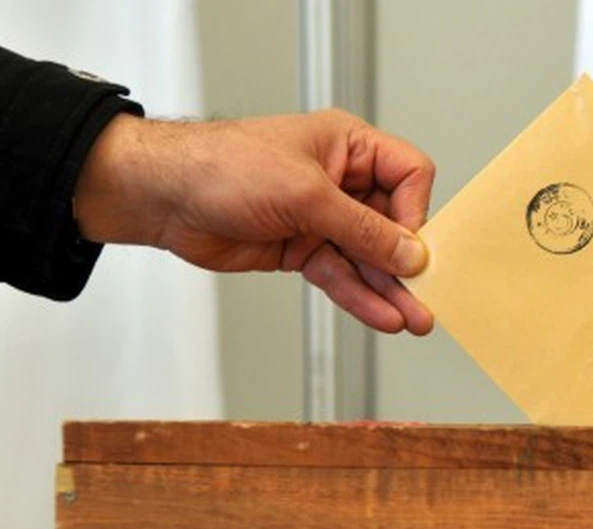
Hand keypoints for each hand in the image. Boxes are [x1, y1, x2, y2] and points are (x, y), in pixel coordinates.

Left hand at [72, 109, 434, 334]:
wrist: (163, 197)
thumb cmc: (224, 167)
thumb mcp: (306, 194)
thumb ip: (363, 228)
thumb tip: (410, 253)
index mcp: (348, 146)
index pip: (408, 174)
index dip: (416, 210)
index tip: (411, 245)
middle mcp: (341, 180)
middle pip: (392, 223)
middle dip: (408, 262)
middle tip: (428, 295)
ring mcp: (321, 216)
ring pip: (368, 258)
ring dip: (390, 289)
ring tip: (414, 319)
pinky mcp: (302, 248)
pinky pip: (342, 276)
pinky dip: (360, 297)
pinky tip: (381, 315)